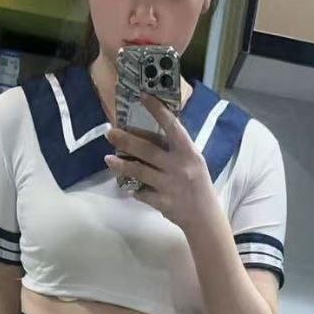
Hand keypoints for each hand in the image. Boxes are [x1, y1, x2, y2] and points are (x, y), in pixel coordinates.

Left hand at [105, 95, 215, 229]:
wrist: (205, 217)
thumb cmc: (198, 184)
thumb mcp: (194, 162)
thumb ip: (175, 149)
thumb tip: (147, 134)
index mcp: (189, 152)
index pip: (172, 126)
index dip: (158, 111)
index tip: (143, 96)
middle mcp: (179, 167)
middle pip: (147, 150)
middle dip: (126, 140)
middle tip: (110, 133)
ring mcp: (170, 185)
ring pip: (139, 171)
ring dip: (121, 164)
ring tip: (108, 159)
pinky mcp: (162, 203)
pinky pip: (141, 193)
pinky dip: (133, 189)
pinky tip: (126, 184)